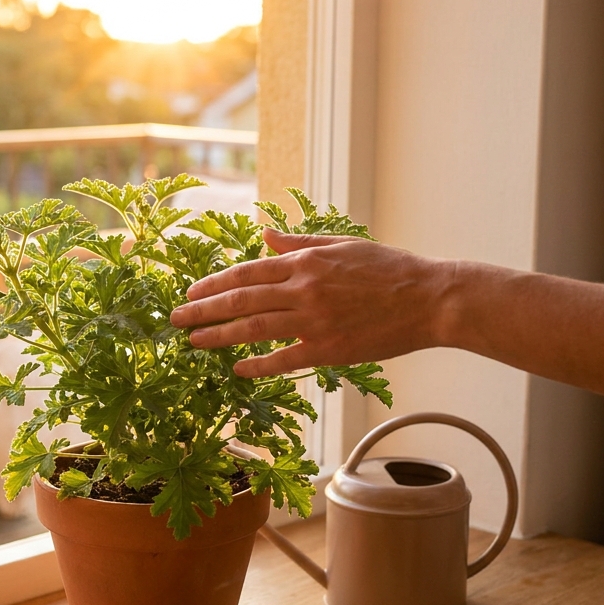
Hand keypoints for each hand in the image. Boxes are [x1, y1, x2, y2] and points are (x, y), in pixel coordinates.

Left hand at [169, 228, 453, 376]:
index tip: (191, 291)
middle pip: (241, 298)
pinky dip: (257, 363)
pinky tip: (237, 368)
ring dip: (218, 335)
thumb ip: (300, 244)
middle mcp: (304, 289)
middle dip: (203, 309)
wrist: (428, 298)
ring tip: (193, 341)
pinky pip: (284, 358)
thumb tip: (265, 236)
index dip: (214, 283)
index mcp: (306, 262)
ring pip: (254, 327)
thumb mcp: (343, 245)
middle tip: (175, 318)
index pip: (247, 271)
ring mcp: (315, 320)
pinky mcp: (329, 348)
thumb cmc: (390, 270)